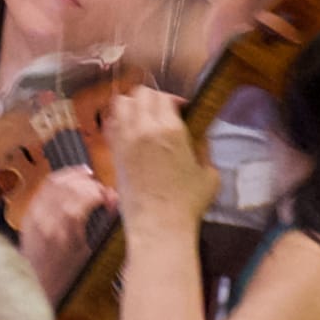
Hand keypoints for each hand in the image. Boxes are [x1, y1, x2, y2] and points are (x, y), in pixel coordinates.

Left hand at [19, 165, 113, 299]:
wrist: (36, 281)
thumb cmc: (65, 272)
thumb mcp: (89, 250)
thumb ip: (102, 221)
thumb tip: (112, 199)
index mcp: (66, 231)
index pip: (86, 197)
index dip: (101, 193)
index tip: (109, 198)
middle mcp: (48, 219)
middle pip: (72, 186)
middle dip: (90, 184)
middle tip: (101, 191)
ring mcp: (36, 214)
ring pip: (57, 182)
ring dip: (75, 177)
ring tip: (88, 178)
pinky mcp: (29, 212)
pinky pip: (45, 187)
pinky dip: (60, 178)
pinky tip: (71, 178)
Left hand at [104, 88, 217, 238]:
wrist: (158, 225)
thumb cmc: (186, 204)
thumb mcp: (209, 174)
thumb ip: (204, 149)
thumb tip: (199, 137)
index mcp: (171, 130)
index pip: (165, 97)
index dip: (174, 100)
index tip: (180, 110)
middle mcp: (145, 130)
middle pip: (141, 94)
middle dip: (153, 99)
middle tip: (161, 112)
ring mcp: (126, 141)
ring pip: (121, 103)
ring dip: (132, 105)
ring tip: (143, 117)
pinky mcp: (115, 154)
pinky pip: (111, 124)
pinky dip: (119, 121)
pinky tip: (129, 131)